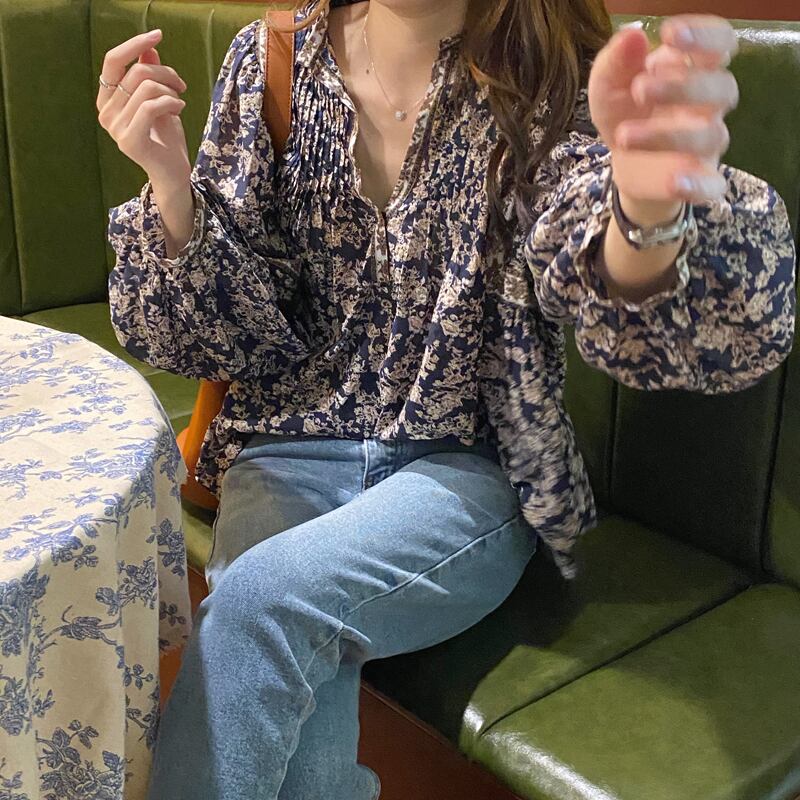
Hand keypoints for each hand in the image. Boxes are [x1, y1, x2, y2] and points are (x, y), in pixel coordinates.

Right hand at [96, 30, 191, 186]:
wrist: (173, 172)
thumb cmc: (166, 137)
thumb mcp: (159, 100)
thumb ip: (149, 75)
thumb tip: (149, 48)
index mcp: (107, 100)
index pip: (113, 60)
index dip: (134, 44)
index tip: (158, 35)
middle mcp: (105, 113)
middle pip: (135, 72)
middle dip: (164, 72)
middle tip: (181, 84)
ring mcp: (115, 128)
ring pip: (146, 88)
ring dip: (170, 89)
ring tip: (180, 99)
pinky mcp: (129, 140)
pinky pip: (150, 106)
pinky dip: (171, 102)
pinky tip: (180, 108)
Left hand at [589, 16, 738, 223]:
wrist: (625, 166)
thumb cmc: (626, 113)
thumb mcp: (608, 86)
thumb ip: (614, 61)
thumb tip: (632, 35)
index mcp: (692, 70)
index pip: (720, 41)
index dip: (704, 34)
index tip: (669, 33)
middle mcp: (708, 103)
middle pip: (721, 86)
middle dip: (682, 86)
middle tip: (639, 89)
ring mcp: (707, 143)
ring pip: (710, 134)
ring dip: (667, 135)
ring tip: (625, 136)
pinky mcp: (700, 179)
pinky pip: (712, 185)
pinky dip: (698, 185)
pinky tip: (673, 182)